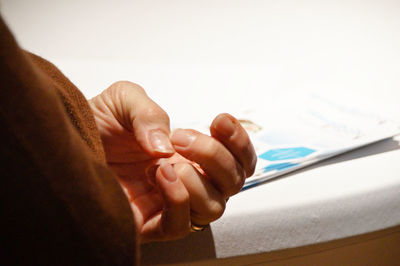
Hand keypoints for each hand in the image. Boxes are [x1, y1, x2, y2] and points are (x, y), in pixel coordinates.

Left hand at [89, 81, 256, 241]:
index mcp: (192, 153)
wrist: (65, 141)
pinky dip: (178, 200)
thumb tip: (165, 149)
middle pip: (234, 183)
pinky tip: (160, 176)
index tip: (219, 120)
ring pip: (214, 207)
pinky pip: (181, 225)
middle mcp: (188, 178)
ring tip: (165, 162)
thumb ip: (149, 114)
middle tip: (183, 138)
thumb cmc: (97, 123)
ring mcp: (170, 202)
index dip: (240, 142)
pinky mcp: (149, 223)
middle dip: (216, 157)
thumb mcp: (124, 101)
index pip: (238, 159)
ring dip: (198, 180)